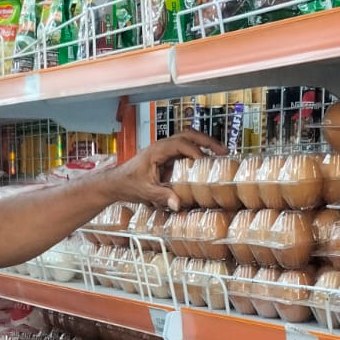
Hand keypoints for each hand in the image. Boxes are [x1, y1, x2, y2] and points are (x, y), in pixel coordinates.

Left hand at [110, 129, 226, 211]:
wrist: (116, 182)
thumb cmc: (128, 184)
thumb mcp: (145, 192)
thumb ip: (162, 196)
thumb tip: (179, 204)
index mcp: (157, 150)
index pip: (181, 145)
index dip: (195, 152)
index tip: (206, 163)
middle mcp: (162, 146)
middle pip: (189, 135)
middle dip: (207, 141)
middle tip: (223, 151)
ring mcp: (165, 149)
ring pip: (188, 138)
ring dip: (205, 143)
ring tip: (221, 152)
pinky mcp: (166, 156)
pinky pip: (185, 148)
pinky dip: (198, 151)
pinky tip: (207, 161)